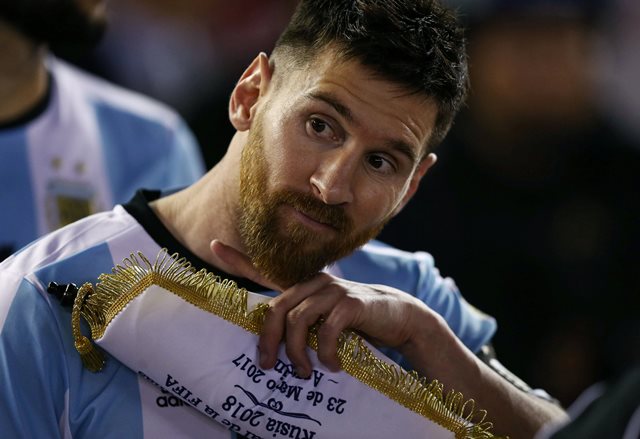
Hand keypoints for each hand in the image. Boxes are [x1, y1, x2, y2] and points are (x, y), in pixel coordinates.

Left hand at [209, 240, 437, 377]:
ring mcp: (333, 290)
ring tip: (304, 372)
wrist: (395, 317)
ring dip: (297, 353)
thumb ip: (302, 322)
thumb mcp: (324, 320)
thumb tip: (272, 347)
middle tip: (268, 366)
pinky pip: (327, 330)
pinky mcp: (351, 303)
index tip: (214, 245)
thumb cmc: (354, 322)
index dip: (239, 260)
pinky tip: (331, 365)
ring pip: (298, 321)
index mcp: (303, 286)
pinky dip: (326, 353)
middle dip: (268, 341)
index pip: (265, 270)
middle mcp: (314, 283)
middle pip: (276, 309)